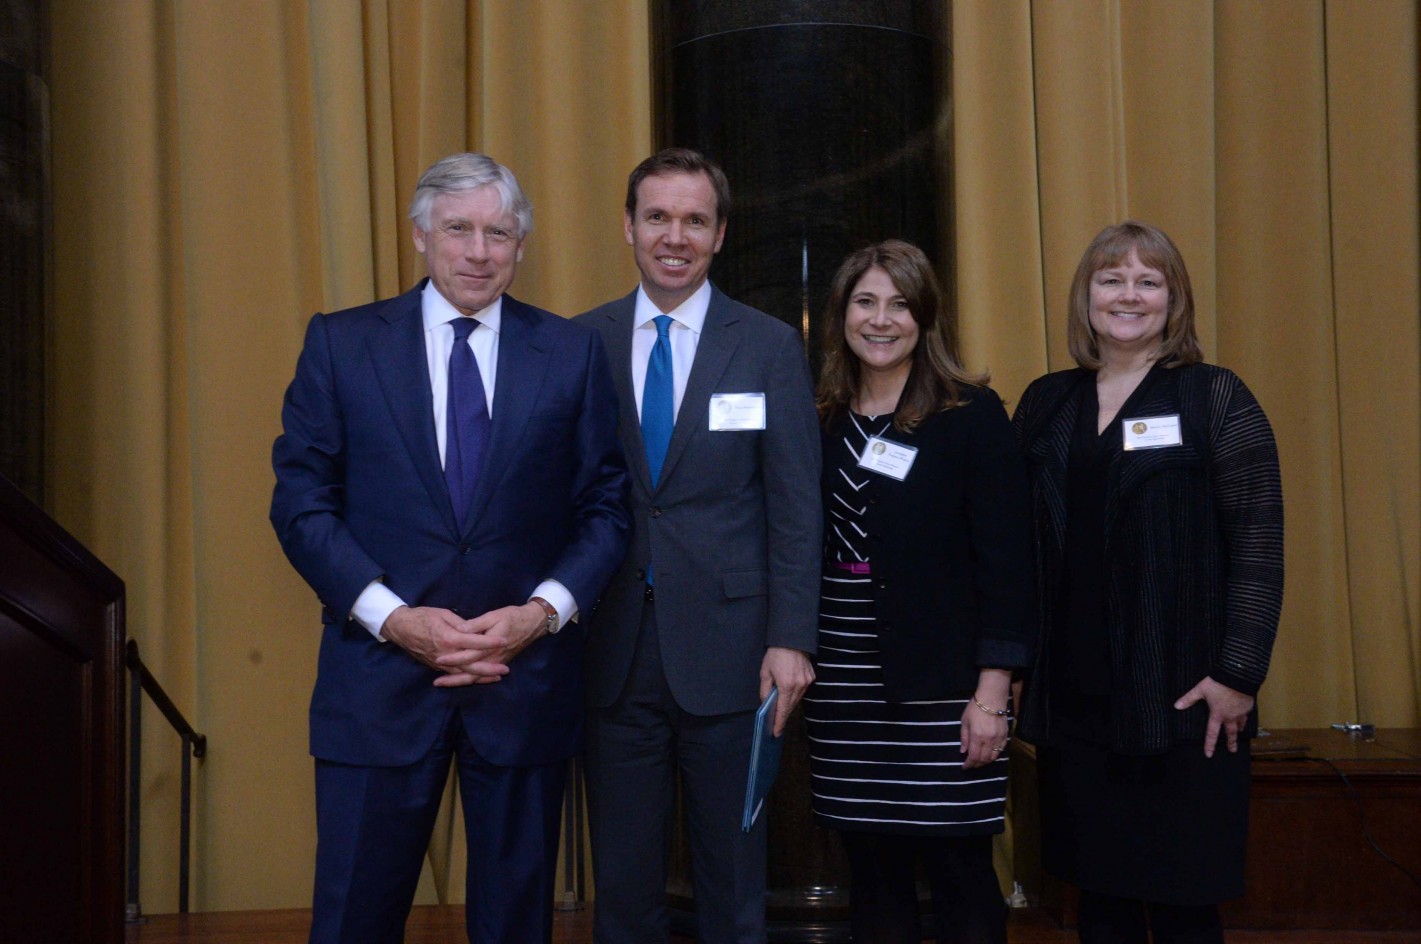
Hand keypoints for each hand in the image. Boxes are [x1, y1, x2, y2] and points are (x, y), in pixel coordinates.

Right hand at [381, 605, 508, 684]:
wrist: (400, 628)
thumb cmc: (422, 617)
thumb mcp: (442, 614)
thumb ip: (460, 623)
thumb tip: (474, 630)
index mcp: (447, 637)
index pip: (473, 641)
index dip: (490, 642)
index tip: (504, 641)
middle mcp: (445, 653)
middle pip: (470, 664)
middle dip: (489, 668)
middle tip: (505, 669)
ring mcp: (440, 663)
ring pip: (463, 673)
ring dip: (481, 676)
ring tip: (497, 676)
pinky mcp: (436, 666)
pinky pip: (454, 675)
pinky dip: (467, 677)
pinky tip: (479, 678)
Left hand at [432, 602, 548, 686]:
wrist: (533, 623)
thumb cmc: (513, 617)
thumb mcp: (494, 616)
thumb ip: (476, 624)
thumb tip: (459, 629)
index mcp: (491, 646)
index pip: (469, 655)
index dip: (453, 658)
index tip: (439, 659)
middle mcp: (494, 658)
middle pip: (471, 673)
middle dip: (453, 678)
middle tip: (436, 682)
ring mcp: (497, 662)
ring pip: (477, 677)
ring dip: (460, 681)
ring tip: (443, 683)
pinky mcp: (499, 663)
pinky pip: (483, 675)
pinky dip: (471, 680)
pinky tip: (460, 680)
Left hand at [759, 647, 814, 736]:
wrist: (791, 639)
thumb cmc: (775, 655)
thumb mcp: (765, 673)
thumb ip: (765, 690)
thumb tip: (766, 703)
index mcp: (787, 686)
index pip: (783, 710)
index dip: (779, 722)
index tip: (776, 733)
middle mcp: (799, 686)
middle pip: (791, 706)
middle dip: (783, 714)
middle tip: (776, 722)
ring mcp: (807, 682)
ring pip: (797, 699)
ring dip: (789, 704)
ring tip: (781, 707)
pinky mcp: (811, 677)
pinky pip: (802, 691)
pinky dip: (795, 694)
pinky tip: (789, 693)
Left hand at [960, 668, 1011, 769]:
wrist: (992, 698)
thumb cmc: (975, 708)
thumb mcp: (965, 721)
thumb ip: (964, 738)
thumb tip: (963, 751)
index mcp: (976, 736)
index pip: (973, 756)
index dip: (969, 764)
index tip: (964, 767)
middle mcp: (988, 740)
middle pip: (984, 759)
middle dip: (976, 764)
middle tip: (971, 765)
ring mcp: (998, 738)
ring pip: (993, 757)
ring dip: (986, 761)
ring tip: (980, 761)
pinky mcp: (1005, 735)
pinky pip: (1001, 750)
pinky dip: (994, 755)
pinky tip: (989, 754)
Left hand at [1175, 676, 1254, 756]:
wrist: (1238, 676)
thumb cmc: (1218, 683)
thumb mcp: (1200, 690)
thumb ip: (1189, 699)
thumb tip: (1176, 706)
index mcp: (1217, 714)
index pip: (1212, 733)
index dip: (1210, 744)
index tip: (1209, 754)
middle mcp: (1230, 716)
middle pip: (1231, 733)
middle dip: (1231, 742)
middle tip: (1233, 751)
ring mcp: (1241, 712)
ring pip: (1240, 724)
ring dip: (1239, 729)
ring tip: (1240, 732)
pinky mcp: (1249, 705)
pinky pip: (1246, 714)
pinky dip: (1245, 717)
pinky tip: (1244, 716)